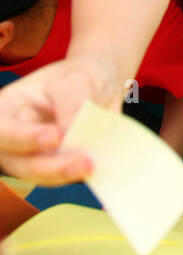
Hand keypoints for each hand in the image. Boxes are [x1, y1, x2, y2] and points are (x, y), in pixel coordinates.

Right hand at [0, 62, 110, 182]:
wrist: (100, 85)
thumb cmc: (79, 77)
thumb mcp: (76, 79)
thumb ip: (71, 105)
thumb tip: (71, 136)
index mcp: (8, 109)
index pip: (4, 130)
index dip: (24, 138)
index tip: (55, 136)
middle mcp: (16, 139)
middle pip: (20, 163)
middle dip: (50, 166)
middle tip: (83, 161)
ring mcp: (36, 156)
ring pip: (43, 177)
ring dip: (68, 175)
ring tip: (93, 165)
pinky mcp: (59, 167)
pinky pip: (67, 177)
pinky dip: (82, 175)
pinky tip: (100, 169)